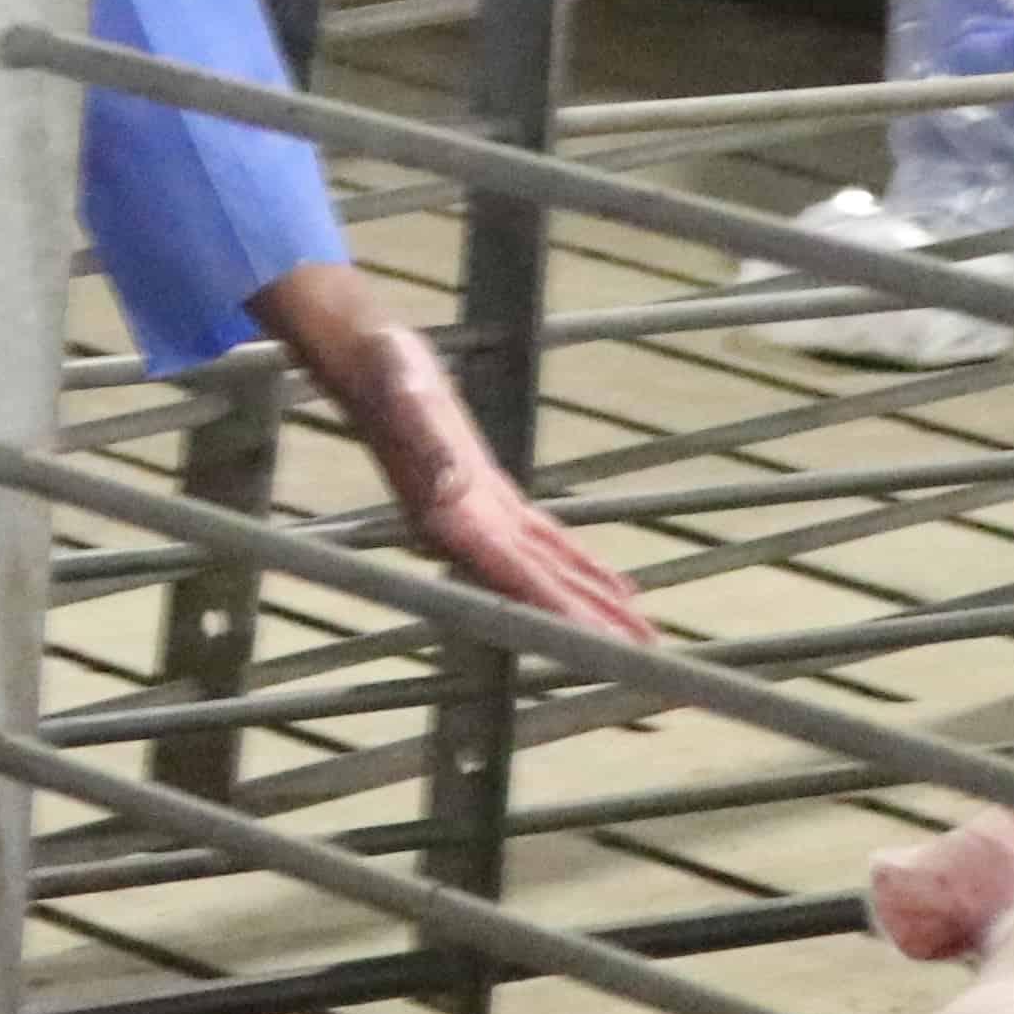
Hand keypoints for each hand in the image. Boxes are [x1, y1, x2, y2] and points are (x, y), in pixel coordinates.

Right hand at [250, 260, 658, 644]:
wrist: (367, 359)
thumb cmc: (385, 376)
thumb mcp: (409, 400)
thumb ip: (429, 447)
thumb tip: (449, 489)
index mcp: (450, 522)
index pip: (516, 578)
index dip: (561, 613)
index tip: (600, 646)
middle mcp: (465, 533)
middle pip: (539, 589)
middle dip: (591, 624)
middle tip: (646, 654)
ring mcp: (480, 519)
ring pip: (548, 572)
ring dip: (592, 603)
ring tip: (638, 631)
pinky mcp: (492, 499)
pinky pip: (544, 544)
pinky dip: (578, 566)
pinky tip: (608, 583)